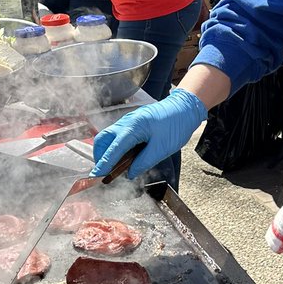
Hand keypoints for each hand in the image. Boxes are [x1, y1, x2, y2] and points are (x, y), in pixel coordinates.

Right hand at [91, 89, 207, 177]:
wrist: (185, 108)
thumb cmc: (176, 124)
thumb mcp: (162, 148)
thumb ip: (143, 162)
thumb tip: (130, 173)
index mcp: (133, 127)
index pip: (113, 148)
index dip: (104, 163)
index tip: (97, 175)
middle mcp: (126, 122)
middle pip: (103, 140)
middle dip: (100, 156)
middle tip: (105, 171)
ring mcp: (127, 121)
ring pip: (108, 137)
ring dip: (107, 152)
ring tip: (113, 167)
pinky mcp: (132, 123)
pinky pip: (117, 136)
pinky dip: (115, 147)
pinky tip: (123, 157)